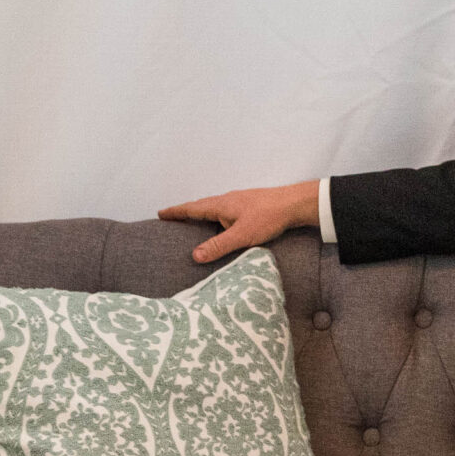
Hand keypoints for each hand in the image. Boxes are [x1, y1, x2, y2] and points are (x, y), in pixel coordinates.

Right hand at [157, 180, 319, 263]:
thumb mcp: (241, 235)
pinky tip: (223, 223)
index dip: (176, 212)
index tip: (160, 213)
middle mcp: (227, 200)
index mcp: (221, 205)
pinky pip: (225, 210)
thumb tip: (194, 255)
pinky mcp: (249, 205)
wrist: (294, 203)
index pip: (192, 208)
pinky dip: (216, 216)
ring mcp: (239, 201)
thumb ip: (218, 246)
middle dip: (185, 212)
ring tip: (193, 222)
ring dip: (201, 213)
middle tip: (171, 216)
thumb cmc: (268, 217)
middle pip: (201, 206)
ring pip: (214, 207)